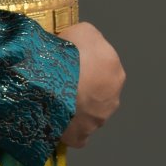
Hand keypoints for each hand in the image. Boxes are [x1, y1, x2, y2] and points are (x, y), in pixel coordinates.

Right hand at [58, 21, 124, 147]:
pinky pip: (76, 133)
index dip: (84, 61)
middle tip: (62, 80)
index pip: (102, 64)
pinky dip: (69, 128)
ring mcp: (98, 119)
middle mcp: (113, 97)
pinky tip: (56, 119)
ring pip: (88, 112)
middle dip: (84, 87)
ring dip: (77, 107)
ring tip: (55, 99)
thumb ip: (89, 39)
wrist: (51, 85)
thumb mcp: (82, 29)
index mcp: (115, 70)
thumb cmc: (67, 55)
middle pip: (98, 90)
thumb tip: (85, 46)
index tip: (67, 60)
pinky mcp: (82, 136)